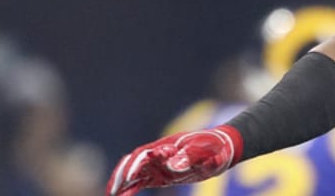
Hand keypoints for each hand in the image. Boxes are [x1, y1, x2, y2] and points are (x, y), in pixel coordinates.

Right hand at [106, 126, 241, 195]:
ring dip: (122, 182)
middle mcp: (158, 154)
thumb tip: (173, 164)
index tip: (131, 178)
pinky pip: (142, 181)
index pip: (144, 154)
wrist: (222, 149)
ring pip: (134, 173)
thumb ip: (189, 157)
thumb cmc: (212, 147)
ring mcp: (159, 164)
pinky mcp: (161, 174)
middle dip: (121, 174)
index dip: (136, 165)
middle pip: (133, 162)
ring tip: (112, 194)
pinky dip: (132, 188)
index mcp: (166, 145)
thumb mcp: (204, 152)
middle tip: (113, 189)